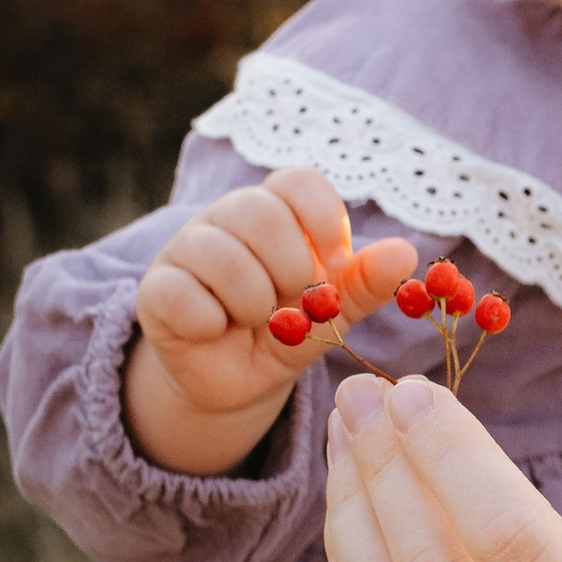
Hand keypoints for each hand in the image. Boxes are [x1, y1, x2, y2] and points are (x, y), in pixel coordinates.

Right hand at [125, 170, 413, 477]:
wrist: (236, 380)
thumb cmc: (287, 330)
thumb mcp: (333, 312)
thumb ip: (365, 283)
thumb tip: (407, 254)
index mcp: (276, 210)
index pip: (298, 181)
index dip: (322, 219)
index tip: (338, 264)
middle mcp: (227, 218)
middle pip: (258, 210)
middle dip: (290, 268)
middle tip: (294, 301)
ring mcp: (185, 249)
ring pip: (219, 253)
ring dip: (252, 301)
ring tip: (256, 321)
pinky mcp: (155, 289)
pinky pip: (181, 294)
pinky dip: (209, 321)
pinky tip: (215, 330)